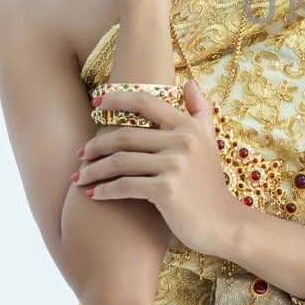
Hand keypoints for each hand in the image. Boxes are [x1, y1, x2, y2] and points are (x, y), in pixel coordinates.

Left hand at [72, 79, 246, 256]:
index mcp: (188, 126)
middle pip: (125, 136)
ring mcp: (174, 165)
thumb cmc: (210, 184)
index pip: (145, 102)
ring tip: (80, 176)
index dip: (116, 99)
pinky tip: (93, 194)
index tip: (96, 104)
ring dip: (94, 169)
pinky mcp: (165, 190)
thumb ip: (200, 110)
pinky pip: (124, 185)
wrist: (223, 222)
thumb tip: (189, 82)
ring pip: (120, 161)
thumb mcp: (209, 141)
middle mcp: (182, 141)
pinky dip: (104, 190)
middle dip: (97, 145)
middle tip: (82, 153)